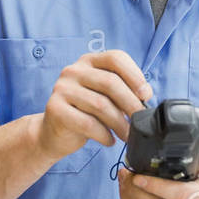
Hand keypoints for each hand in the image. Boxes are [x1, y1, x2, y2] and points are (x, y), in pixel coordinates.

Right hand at [35, 49, 152, 161]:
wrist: (53, 133)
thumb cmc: (86, 113)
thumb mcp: (105, 97)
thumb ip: (123, 91)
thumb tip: (145, 95)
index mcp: (88, 61)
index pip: (115, 58)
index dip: (134, 75)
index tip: (146, 95)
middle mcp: (73, 70)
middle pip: (110, 82)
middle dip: (131, 104)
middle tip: (141, 120)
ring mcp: (62, 88)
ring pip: (100, 105)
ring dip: (120, 123)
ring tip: (128, 135)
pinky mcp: (55, 109)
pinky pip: (87, 123)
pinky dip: (104, 134)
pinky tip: (110, 140)